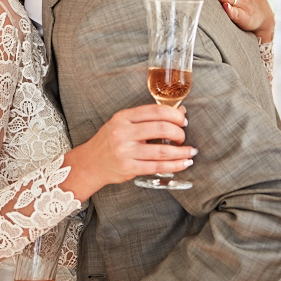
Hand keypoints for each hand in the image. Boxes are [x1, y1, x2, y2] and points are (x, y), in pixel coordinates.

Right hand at [66, 104, 194, 195]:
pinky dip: (175, 165)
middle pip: (161, 128)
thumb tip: (179, 111)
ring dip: (181, 152)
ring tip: (190, 152)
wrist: (90, 163)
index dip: (174, 115)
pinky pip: (157, 167)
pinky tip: (183, 163)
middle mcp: (123, 132)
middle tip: (183, 137)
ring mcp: (125, 151)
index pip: (155, 111)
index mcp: (123, 117)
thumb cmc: (109, 142)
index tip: (183, 120)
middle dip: (179, 133)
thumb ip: (147, 118)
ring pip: (162, 151)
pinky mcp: (129, 168)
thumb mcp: (122, 123)